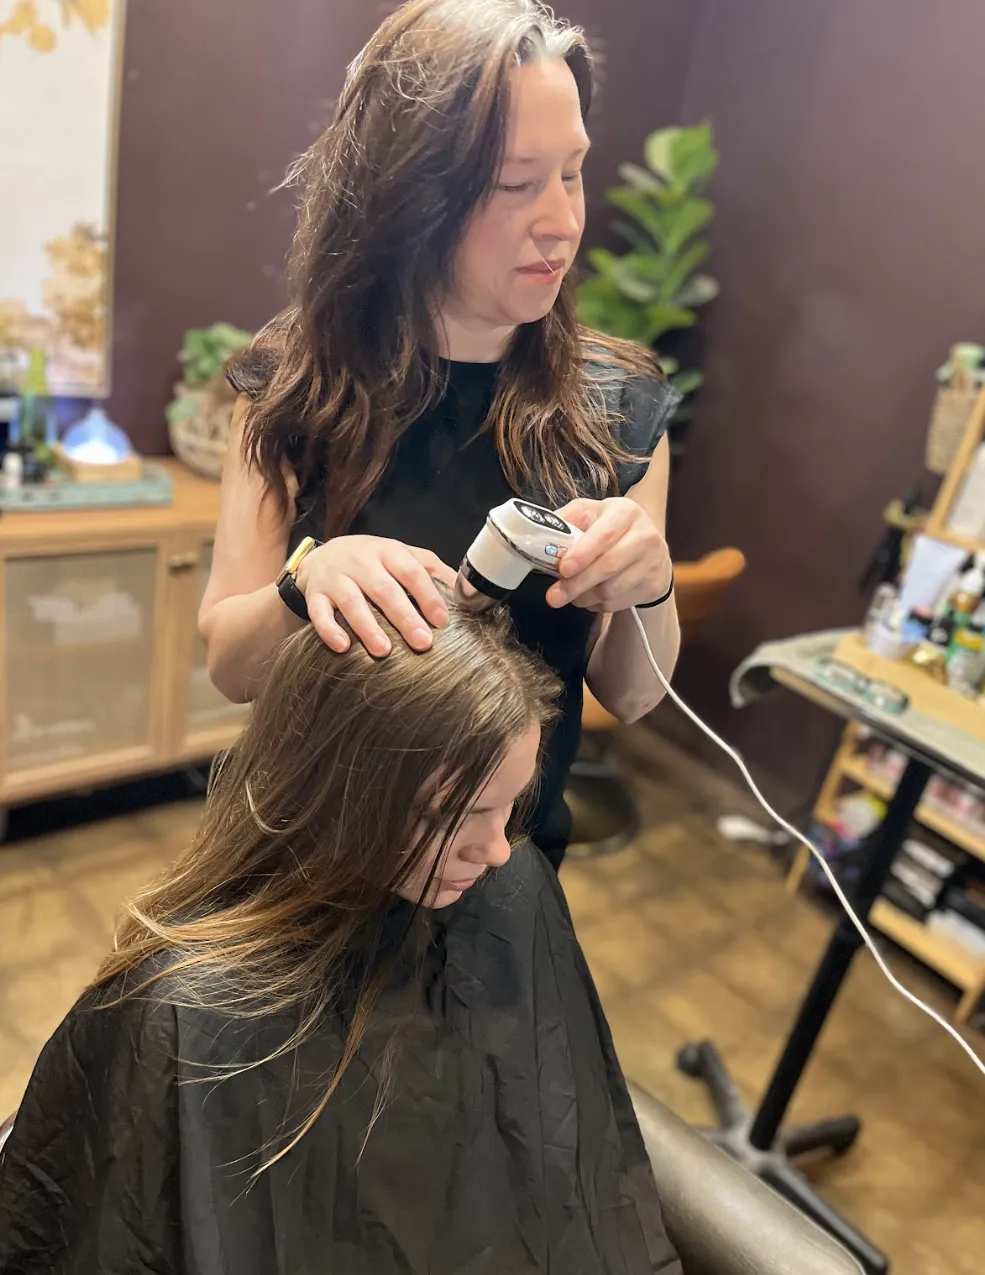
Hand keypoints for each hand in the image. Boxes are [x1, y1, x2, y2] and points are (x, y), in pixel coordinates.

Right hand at [295, 536, 457, 655]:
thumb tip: (466, 590)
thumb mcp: (401, 557)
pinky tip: (343, 646)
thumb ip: (431, 570)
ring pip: (351, 600)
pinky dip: (329, 629)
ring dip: (367, 626)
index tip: (443, 621)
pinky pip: (318, 611)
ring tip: (383, 650)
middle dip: (403, 616)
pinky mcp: (314, 593)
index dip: (428, 595)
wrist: (321, 557)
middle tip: (422, 642)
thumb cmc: (372, 562)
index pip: (411, 571)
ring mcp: (335, 577)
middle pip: (383, 588)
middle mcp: (361, 561)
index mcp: (388, 551)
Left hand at [545, 497, 671, 612]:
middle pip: (608, 566)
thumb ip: (567, 521)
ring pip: (611, 590)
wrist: (649, 549)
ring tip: (571, 593)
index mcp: (626, 512)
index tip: (563, 569)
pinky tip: (591, 595)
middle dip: (576, 584)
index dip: (582, 554)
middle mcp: (645, 535)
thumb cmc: (610, 529)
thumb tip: (538, 534)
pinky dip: (597, 604)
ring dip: (584, 596)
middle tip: (554, 596)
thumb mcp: (591, 514)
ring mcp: (652, 563)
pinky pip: (617, 603)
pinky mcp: (653, 587)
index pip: (605, 534)